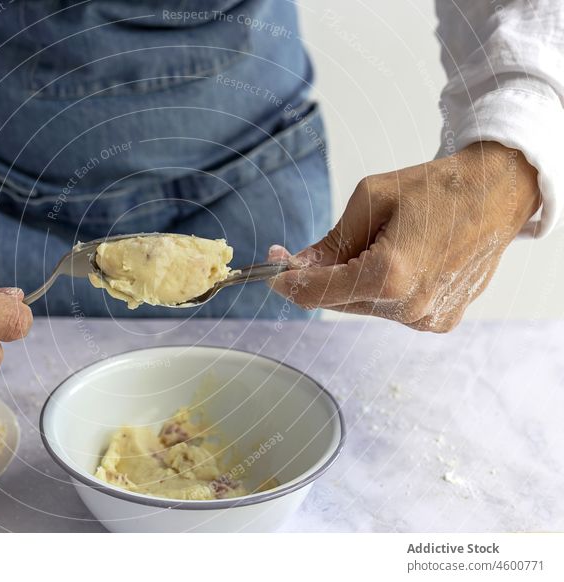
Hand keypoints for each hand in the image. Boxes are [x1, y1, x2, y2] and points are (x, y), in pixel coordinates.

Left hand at [269, 141, 540, 331]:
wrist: (496, 194)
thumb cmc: (436, 189)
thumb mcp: (370, 201)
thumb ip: (329, 242)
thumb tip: (295, 266)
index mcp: (389, 276)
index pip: (317, 293)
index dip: (289, 283)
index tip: (273, 271)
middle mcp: (409, 307)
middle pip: (337, 301)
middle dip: (320, 277)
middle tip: (308, 253)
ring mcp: (426, 318)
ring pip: (363, 305)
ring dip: (353, 281)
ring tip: (378, 245)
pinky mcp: (439, 321)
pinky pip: (391, 308)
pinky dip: (382, 288)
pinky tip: (401, 259)